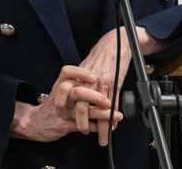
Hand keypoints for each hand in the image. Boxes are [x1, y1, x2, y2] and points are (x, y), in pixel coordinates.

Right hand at [10, 65, 122, 142]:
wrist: (35, 123)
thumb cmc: (52, 105)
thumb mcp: (60, 91)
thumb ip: (76, 84)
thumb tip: (97, 77)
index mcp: (60, 85)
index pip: (67, 72)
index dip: (81, 73)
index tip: (94, 75)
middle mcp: (61, 97)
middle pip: (77, 93)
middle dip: (95, 96)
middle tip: (107, 100)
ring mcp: (63, 112)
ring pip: (83, 112)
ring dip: (101, 114)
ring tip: (116, 116)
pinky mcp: (64, 125)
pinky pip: (82, 126)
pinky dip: (96, 127)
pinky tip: (106, 126)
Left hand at [78, 27, 165, 144]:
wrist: (115, 44)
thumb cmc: (100, 56)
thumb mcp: (87, 67)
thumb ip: (81, 82)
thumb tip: (78, 98)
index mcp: (77, 76)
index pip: (68, 95)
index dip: (66, 108)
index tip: (67, 120)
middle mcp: (87, 80)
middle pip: (81, 105)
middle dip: (82, 122)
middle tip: (83, 131)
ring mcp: (100, 83)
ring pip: (98, 108)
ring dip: (100, 125)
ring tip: (102, 137)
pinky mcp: (112, 83)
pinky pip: (112, 104)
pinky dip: (112, 117)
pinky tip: (113, 126)